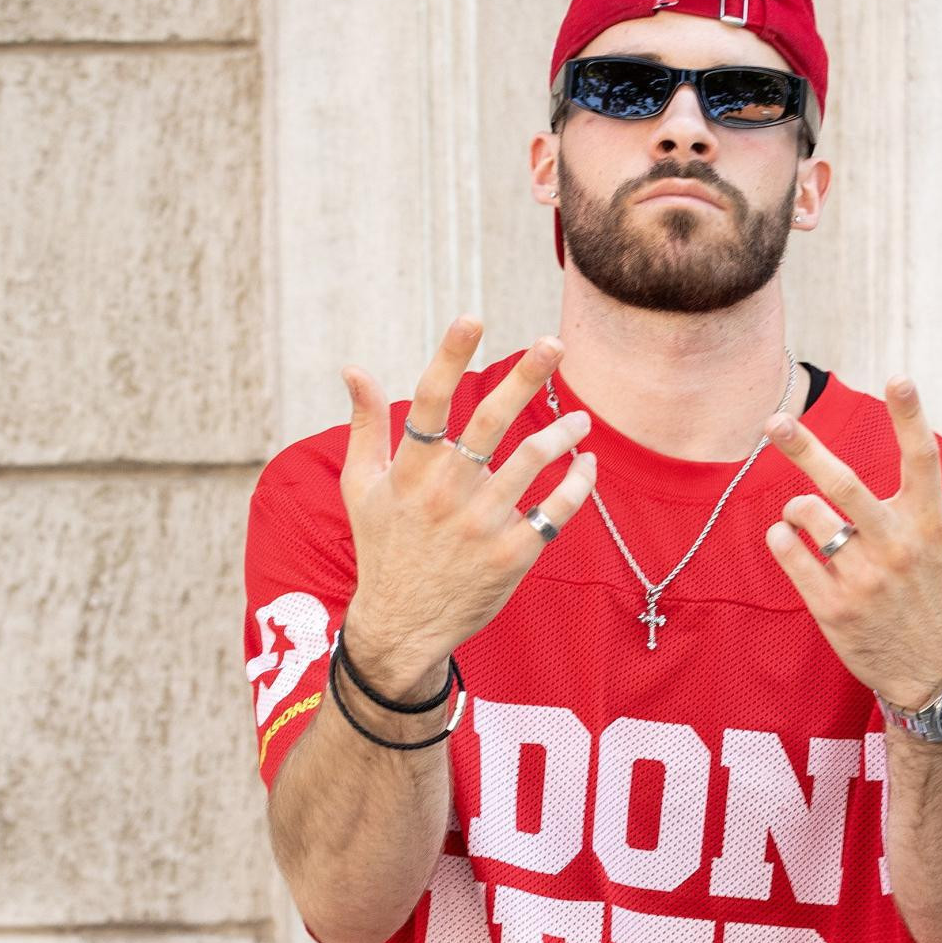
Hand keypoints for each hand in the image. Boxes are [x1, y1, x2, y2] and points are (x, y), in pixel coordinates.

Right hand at [337, 317, 594, 698]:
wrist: (402, 626)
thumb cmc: (382, 546)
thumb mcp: (359, 487)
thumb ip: (365, 426)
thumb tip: (354, 369)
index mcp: (408, 471)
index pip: (428, 401)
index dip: (450, 356)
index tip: (472, 317)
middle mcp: (445, 493)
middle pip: (490, 421)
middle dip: (525, 376)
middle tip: (553, 342)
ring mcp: (480, 525)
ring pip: (532, 461)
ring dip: (563, 432)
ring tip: (581, 419)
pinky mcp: (510, 556)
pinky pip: (555, 511)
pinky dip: (577, 484)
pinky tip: (587, 464)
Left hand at [764, 379, 941, 708]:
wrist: (933, 673)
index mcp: (933, 525)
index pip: (923, 459)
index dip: (911, 416)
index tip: (899, 378)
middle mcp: (897, 549)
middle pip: (845, 486)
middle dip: (807, 448)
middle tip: (775, 419)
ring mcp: (862, 580)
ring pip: (810, 519)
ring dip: (797, 507)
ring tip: (804, 513)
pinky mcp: (833, 608)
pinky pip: (791, 558)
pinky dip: (781, 539)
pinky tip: (788, 537)